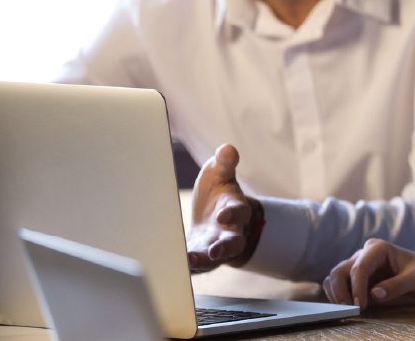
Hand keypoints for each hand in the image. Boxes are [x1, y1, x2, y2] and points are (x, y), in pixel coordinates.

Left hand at [185, 144, 257, 272]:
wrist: (213, 217)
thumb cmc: (217, 192)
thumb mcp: (219, 174)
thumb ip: (224, 163)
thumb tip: (228, 147)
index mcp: (236, 209)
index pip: (240, 211)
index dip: (233, 212)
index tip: (223, 213)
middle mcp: (229, 232)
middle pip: (234, 243)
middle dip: (226, 247)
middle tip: (215, 250)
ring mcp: (215, 248)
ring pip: (215, 259)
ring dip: (204, 261)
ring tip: (190, 260)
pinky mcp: (200, 259)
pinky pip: (196, 266)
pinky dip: (188, 266)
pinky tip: (174, 263)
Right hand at [322, 238, 414, 315]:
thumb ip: (397, 286)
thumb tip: (374, 294)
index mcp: (378, 248)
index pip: (359, 267)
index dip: (357, 287)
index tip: (361, 306)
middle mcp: (365, 255)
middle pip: (340, 271)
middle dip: (341, 291)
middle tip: (350, 310)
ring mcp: (359, 267)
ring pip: (334, 278)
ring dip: (337, 295)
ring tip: (349, 310)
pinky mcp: (358, 281)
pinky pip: (338, 287)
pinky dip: (338, 297)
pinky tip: (348, 308)